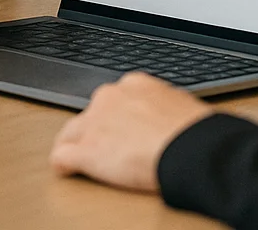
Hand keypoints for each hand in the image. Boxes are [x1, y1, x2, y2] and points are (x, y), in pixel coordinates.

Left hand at [49, 73, 210, 191]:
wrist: (191, 147)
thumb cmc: (196, 131)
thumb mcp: (182, 107)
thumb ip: (165, 109)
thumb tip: (169, 121)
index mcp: (135, 85)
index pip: (114, 100)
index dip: (116, 118)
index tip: (123, 130)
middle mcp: (110, 97)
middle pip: (91, 114)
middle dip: (97, 130)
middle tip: (111, 149)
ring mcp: (94, 123)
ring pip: (71, 132)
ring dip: (77, 145)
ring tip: (84, 162)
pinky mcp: (86, 151)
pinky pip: (61, 157)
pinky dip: (63, 165)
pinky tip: (68, 171)